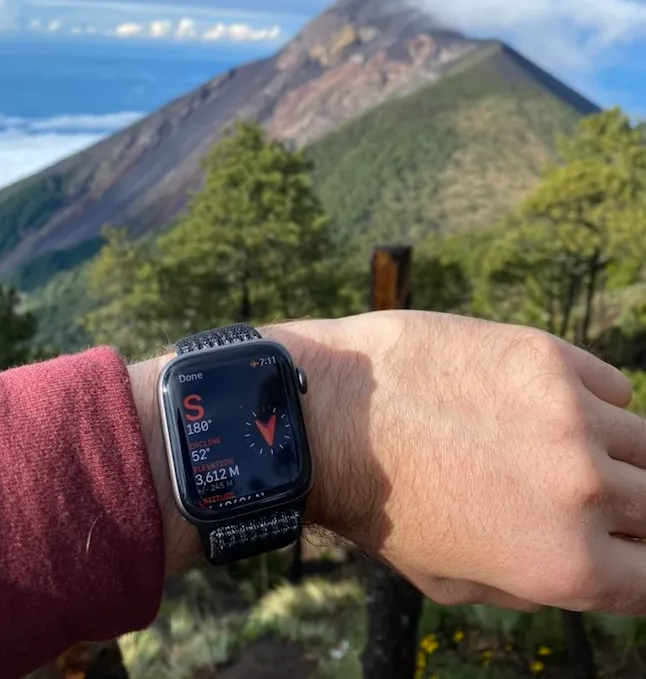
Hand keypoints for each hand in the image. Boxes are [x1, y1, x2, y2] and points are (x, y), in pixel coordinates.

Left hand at [272, 311, 644, 614]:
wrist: (331, 414)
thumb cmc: (383, 503)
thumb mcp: (456, 583)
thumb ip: (537, 587)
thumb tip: (592, 568)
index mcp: (567, 566)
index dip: (642, 560)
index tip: (626, 542)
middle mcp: (584, 493)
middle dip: (633, 507)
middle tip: (584, 490)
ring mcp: (573, 418)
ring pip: (645, 441)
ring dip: (616, 450)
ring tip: (560, 443)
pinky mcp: (550, 357)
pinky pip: (613, 386)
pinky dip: (593, 401)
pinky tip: (545, 403)